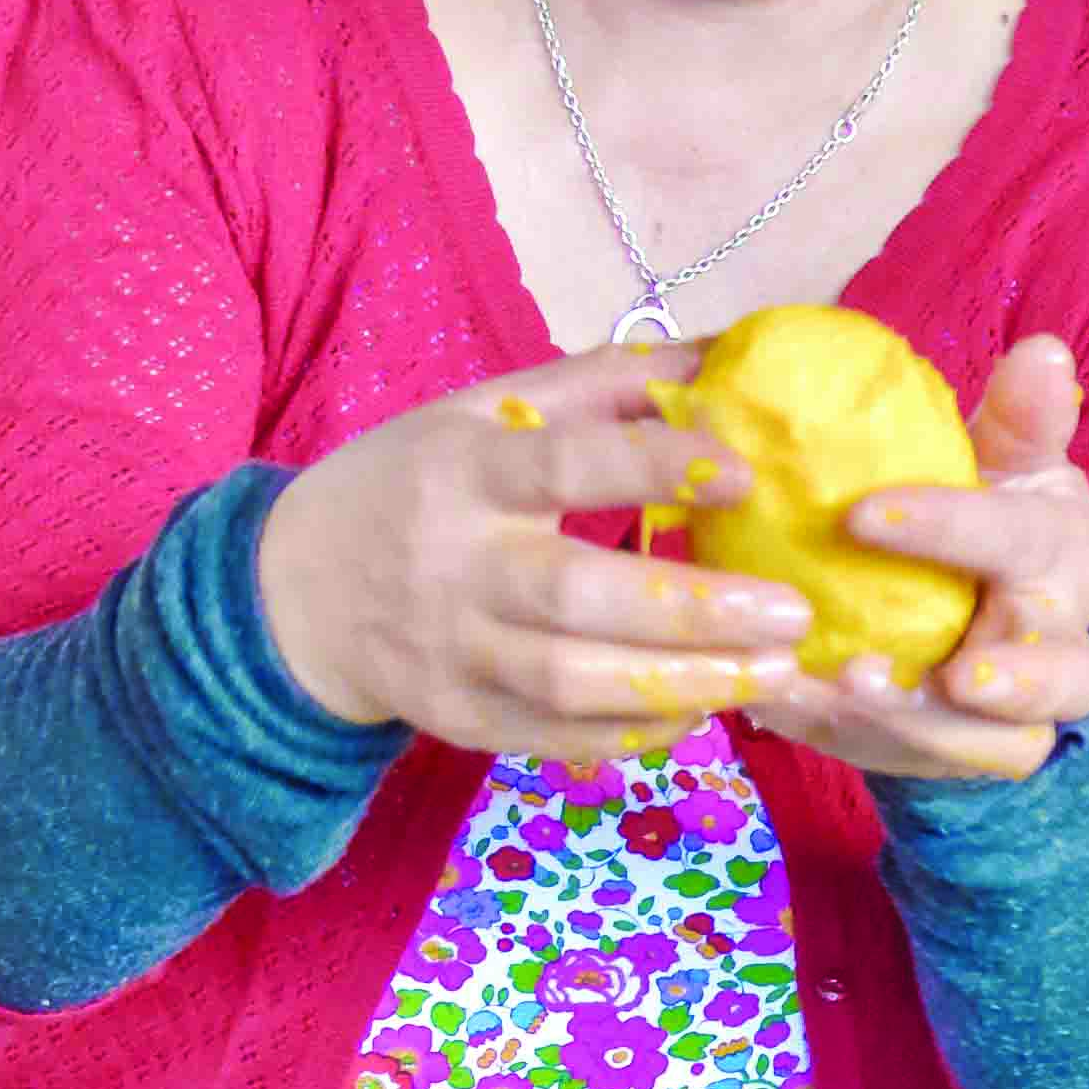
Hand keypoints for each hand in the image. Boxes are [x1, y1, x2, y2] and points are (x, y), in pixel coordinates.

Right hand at [258, 342, 811, 758]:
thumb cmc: (418, 482)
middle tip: (794, 612)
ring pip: (572, 682)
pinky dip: (637, 733)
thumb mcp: (487, 413)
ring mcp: (453, 653)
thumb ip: (606, 384)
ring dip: (684, 683)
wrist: (294, 592)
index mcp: (465, 472)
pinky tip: (708, 710)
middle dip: (695, 610)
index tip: (744, 472)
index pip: (562, 466)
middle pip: (577, 595)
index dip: (653, 467)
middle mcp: (455, 567)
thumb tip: (726, 351)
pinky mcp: (459, 720)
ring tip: (777, 672)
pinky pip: (557, 738)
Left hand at [737, 336, 1088, 783]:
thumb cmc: (990, 526)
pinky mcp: (971, 755)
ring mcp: (1020, 712)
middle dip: (995, 680)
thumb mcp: (1006, 467)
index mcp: (1060, 549)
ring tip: (825, 691)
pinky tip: (781, 703)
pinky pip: (925, 766)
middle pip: (1052, 671)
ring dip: (912, 724)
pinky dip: (855, 741)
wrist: (994, 619)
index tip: (863, 515)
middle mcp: (1058, 636)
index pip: (1018, 539)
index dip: (948, 528)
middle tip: (895, 670)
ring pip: (997, 742)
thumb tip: (1044, 349)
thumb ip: (1018, 421)